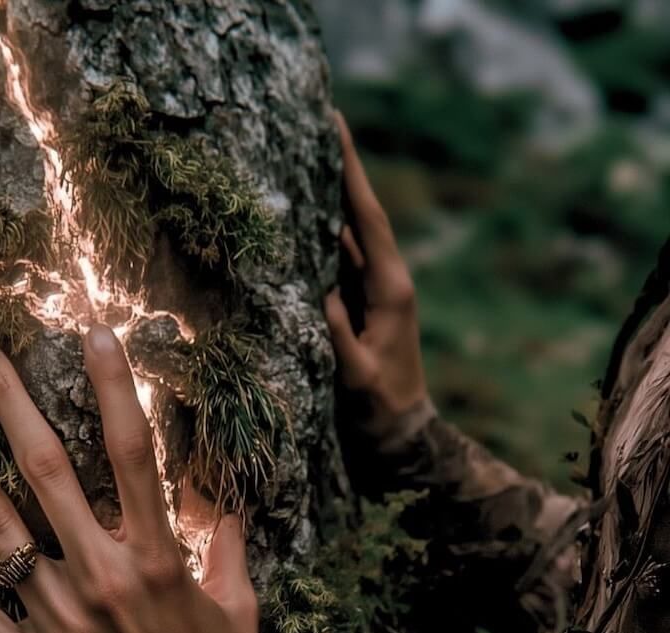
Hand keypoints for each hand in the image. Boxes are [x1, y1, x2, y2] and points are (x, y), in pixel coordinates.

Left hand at [0, 326, 259, 632]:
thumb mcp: (240, 606)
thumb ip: (222, 544)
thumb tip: (218, 499)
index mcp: (158, 559)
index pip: (134, 452)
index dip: (112, 386)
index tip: (91, 333)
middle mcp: (104, 580)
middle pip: (46, 471)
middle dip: (8, 403)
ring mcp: (62, 625)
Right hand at [325, 111, 426, 425]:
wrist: (403, 432)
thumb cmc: (382, 409)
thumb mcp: (359, 376)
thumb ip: (340, 335)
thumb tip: (319, 294)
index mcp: (391, 289)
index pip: (367, 219)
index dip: (351, 173)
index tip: (336, 128)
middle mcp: (387, 280)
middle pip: (359, 215)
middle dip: (340, 171)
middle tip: (317, 125)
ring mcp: (376, 291)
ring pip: (349, 235)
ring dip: (329, 200)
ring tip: (304, 160)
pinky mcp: (364, 304)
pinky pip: (341, 261)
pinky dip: (323, 236)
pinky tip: (304, 218)